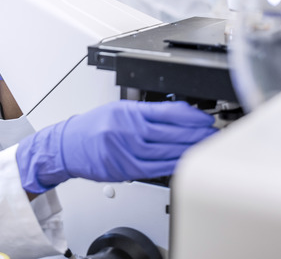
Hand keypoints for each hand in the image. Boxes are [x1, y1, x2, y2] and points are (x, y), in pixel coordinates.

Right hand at [15, 100, 216, 193]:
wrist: (67, 146)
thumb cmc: (92, 127)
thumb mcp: (118, 110)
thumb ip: (146, 113)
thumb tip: (178, 116)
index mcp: (127, 111)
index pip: (166, 111)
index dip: (190, 115)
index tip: (205, 118)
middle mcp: (126, 130)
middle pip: (170, 132)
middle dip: (195, 133)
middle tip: (212, 133)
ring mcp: (125, 151)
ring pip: (165, 151)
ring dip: (188, 149)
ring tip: (204, 147)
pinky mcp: (124, 169)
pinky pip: (155, 168)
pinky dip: (173, 164)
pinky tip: (185, 161)